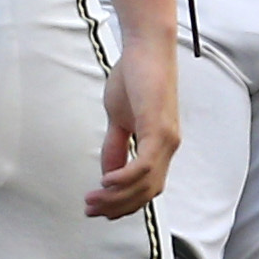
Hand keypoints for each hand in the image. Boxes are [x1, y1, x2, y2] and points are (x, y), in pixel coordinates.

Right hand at [89, 31, 181, 217]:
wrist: (146, 47)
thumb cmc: (134, 77)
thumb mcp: (119, 118)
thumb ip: (117, 146)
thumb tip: (109, 175)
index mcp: (160, 145)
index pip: (146, 187)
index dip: (124, 203)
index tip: (98, 209)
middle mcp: (168, 146)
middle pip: (146, 192)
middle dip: (118, 207)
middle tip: (90, 211)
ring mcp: (166, 139)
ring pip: (145, 184)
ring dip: (117, 197)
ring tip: (93, 201)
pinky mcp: (159, 129)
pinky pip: (144, 165)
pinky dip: (125, 178)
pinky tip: (106, 183)